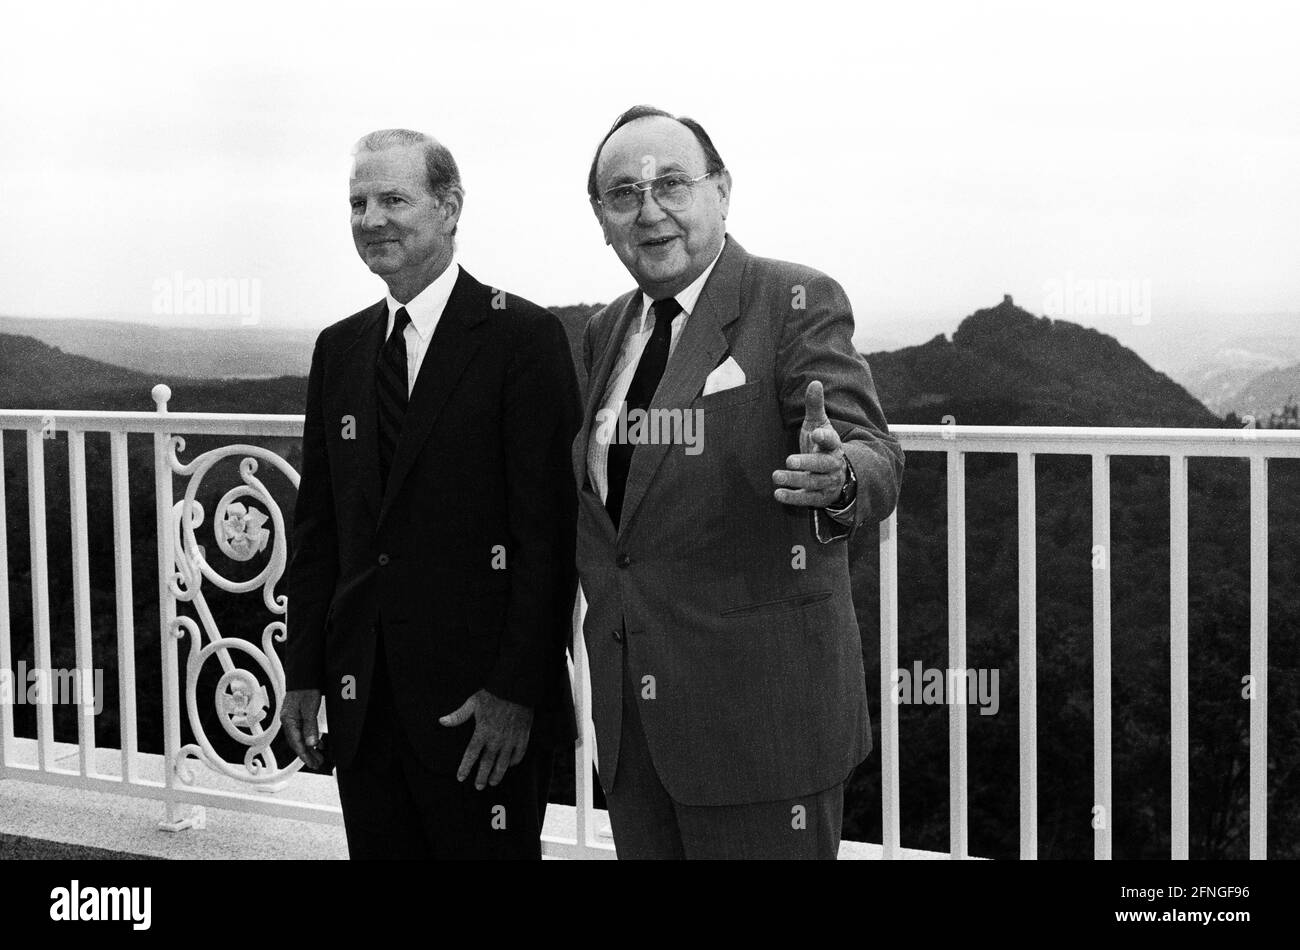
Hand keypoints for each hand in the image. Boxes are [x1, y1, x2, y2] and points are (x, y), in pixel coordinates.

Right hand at [281, 688, 323, 769]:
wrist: (305, 675)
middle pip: (297, 742)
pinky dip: (310, 739)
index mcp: (288, 720)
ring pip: (301, 738)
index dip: (305, 755)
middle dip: (307, 755)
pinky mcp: (298, 715)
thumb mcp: (310, 708)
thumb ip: (310, 727)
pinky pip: (303, 731)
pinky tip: (319, 743)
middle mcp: (288, 721)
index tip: (312, 763)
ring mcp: (293, 718)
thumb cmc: (306, 689)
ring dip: (310, 748)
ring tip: (319, 757)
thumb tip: (311, 744)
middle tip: (317, 764)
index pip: (296, 743)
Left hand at [440, 689, 533, 789]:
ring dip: (498, 775)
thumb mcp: (472, 703)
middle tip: (479, 787)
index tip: (461, 777)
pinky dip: (514, 762)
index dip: (465, 767)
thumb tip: (441, 721)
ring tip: (493, 782)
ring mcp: (510, 739)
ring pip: (503, 763)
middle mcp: (496, 739)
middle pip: (487, 763)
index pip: (471, 754)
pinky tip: (510, 766)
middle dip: (482, 777)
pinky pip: (518, 754)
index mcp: (482, 732)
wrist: (516, 688)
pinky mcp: (522, 737)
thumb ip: (458, 716)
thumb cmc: (492, 695)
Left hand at [772, 380, 847, 507]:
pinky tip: (778, 494)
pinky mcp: (820, 497)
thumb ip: (815, 406)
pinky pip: (808, 500)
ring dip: (795, 480)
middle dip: (807, 463)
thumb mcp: (819, 424)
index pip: (832, 440)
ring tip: (776, 476)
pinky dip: (794, 498)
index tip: (816, 433)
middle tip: (789, 460)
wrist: (838, 474)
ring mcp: (828, 482)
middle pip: (823, 464)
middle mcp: (833, 464)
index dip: (825, 437)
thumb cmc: (822, 445)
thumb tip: (815, 382)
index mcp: (833, 445)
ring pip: (814, 483)